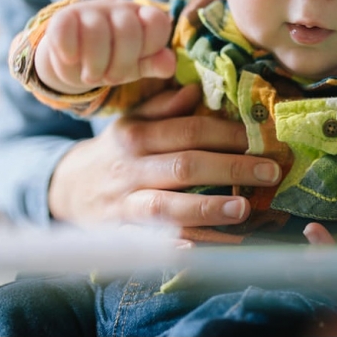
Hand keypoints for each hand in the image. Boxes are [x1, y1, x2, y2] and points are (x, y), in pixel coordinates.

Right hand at [35, 0, 175, 93]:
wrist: (74, 58)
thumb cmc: (113, 61)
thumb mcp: (137, 66)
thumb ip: (154, 64)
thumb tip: (169, 65)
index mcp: (142, 18)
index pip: (157, 23)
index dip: (151, 47)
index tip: (139, 63)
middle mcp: (119, 9)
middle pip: (128, 30)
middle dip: (121, 63)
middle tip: (111, 79)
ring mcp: (90, 10)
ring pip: (96, 31)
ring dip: (95, 63)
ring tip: (91, 77)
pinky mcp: (63, 17)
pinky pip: (65, 29)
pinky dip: (69, 50)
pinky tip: (71, 60)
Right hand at [48, 84, 281, 239]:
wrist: (66, 189)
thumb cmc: (115, 152)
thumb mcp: (131, 122)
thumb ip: (162, 107)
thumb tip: (196, 89)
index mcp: (136, 136)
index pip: (188, 131)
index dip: (227, 134)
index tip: (262, 138)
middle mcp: (130, 169)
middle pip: (184, 167)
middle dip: (230, 168)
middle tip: (270, 171)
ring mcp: (124, 205)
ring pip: (166, 208)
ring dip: (207, 209)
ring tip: (244, 209)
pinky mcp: (120, 235)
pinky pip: (152, 243)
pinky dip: (176, 246)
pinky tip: (205, 247)